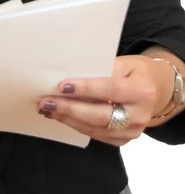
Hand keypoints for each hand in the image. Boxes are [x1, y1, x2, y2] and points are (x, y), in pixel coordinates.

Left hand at [37, 55, 173, 145]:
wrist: (156, 89)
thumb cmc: (135, 71)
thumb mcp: (124, 62)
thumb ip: (101, 69)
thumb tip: (70, 75)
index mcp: (141, 90)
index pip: (109, 90)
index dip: (85, 89)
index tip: (62, 86)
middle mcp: (139, 114)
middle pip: (99, 115)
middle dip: (69, 108)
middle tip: (46, 101)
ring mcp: (132, 131)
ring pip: (94, 128)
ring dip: (67, 118)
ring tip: (47, 108)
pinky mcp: (123, 140)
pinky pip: (95, 135)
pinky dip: (75, 125)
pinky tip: (60, 116)